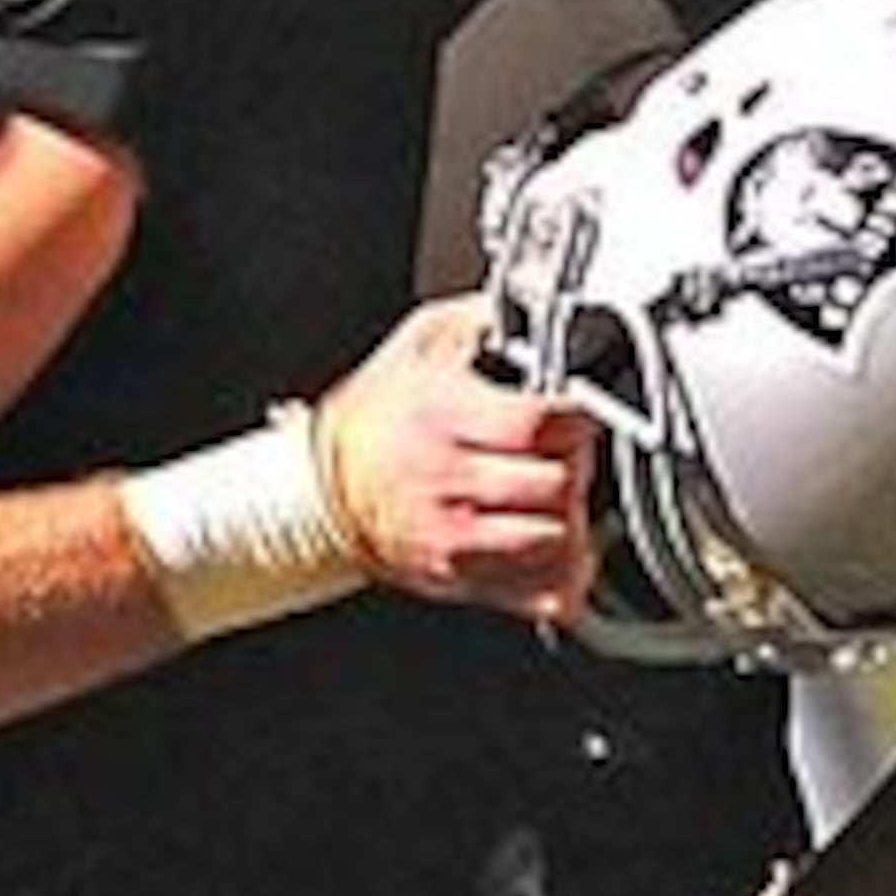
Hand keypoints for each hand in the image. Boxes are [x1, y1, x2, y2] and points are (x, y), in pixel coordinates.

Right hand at [317, 295, 601, 619]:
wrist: (319, 488)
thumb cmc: (376, 412)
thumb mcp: (423, 340)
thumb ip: (486, 318)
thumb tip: (537, 302)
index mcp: (443, 416)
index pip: (539, 425)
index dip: (572, 416)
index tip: (572, 411)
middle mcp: (449, 482)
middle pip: (555, 484)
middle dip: (576, 463)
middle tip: (565, 451)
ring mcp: (455, 538)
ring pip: (554, 541)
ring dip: (570, 516)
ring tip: (553, 492)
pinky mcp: (461, 580)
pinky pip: (540, 594)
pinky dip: (563, 573)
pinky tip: (554, 542)